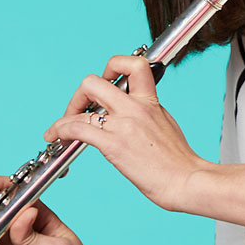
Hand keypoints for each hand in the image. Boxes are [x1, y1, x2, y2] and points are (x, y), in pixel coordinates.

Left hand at [45, 54, 212, 214]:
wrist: (187, 180)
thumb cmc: (179, 161)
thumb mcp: (166, 124)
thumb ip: (149, 113)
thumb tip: (134, 111)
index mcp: (151, 101)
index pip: (134, 64)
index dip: (113, 67)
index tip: (105, 82)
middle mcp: (136, 107)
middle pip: (96, 80)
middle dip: (80, 94)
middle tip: (78, 111)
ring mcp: (124, 123)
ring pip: (84, 98)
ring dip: (65, 114)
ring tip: (59, 129)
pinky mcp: (114, 144)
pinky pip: (77, 127)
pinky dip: (60, 129)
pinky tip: (57, 138)